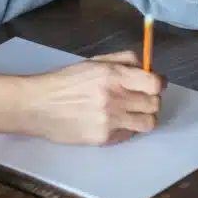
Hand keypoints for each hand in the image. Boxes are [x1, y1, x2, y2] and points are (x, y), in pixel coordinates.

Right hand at [27, 50, 165, 145]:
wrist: (39, 106)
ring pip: (148, 123)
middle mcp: (115, 98)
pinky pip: (130, 134)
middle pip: (154, 104)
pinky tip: (112, 121)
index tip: (155, 84)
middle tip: (140, 98)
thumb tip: (147, 67)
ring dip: (144, 117)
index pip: (154, 84)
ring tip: (131, 112)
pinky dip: (127, 128)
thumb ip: (123, 60)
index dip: (158, 83)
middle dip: (151, 100)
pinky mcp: (105, 138)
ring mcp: (111, 120)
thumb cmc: (65, 81)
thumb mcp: (93, 62)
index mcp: (113, 75)